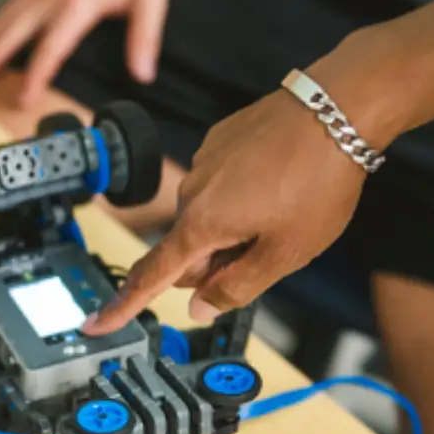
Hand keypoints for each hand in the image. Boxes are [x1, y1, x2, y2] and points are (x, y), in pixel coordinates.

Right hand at [83, 87, 367, 332]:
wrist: (336, 109)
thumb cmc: (317, 181)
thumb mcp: (286, 252)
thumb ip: (238, 287)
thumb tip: (200, 308)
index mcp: (202, 224)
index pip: (153, 275)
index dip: (125, 305)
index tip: (97, 324)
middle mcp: (192, 191)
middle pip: (188, 250)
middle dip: (215, 264)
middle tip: (267, 252)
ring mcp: (205, 162)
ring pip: (206, 217)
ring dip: (232, 229)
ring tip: (283, 211)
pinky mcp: (220, 140)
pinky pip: (218, 185)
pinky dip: (240, 197)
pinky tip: (278, 184)